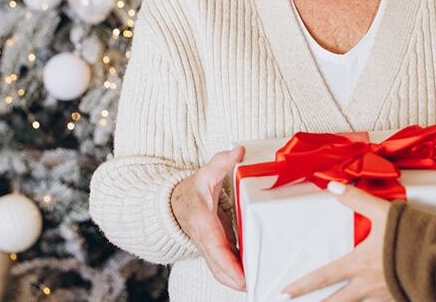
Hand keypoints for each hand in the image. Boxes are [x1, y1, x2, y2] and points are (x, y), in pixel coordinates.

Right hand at [171, 146, 246, 290]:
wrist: (174, 205)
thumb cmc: (191, 191)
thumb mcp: (205, 174)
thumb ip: (221, 162)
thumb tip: (239, 150)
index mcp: (202, 224)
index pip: (215, 248)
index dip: (229, 265)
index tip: (243, 278)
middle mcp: (204, 241)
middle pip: (220, 269)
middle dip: (237, 281)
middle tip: (258, 286)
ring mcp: (208, 249)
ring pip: (222, 272)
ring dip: (238, 280)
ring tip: (261, 284)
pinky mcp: (214, 252)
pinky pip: (225, 267)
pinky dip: (238, 274)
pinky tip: (256, 274)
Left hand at [282, 182, 392, 300]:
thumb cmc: (414, 236)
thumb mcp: (383, 212)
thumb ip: (357, 200)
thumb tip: (333, 187)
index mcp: (359, 264)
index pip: (323, 277)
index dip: (303, 286)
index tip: (286, 292)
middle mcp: (368, 286)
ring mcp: (384, 297)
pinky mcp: (401, 300)